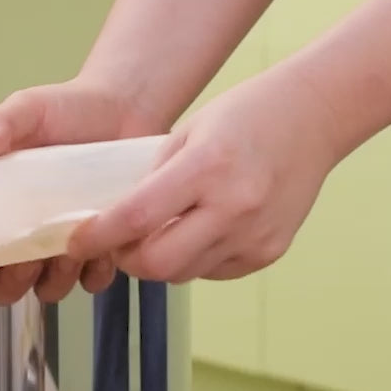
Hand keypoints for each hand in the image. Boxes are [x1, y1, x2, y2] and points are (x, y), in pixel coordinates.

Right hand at [0, 79, 157, 305]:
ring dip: (52, 279)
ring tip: (64, 248)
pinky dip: (94, 271)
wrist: (123, 107)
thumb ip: (0, 123)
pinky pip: (93, 279)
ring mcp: (63, 244)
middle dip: (8, 283)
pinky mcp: (102, 247)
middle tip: (20, 260)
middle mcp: (25, 233)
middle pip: (3, 286)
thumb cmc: (68, 108)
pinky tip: (99, 246)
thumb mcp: (27, 109)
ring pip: (47, 289)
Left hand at [67, 65, 340, 282]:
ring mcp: (255, 235)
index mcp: (206, 168)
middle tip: (117, 242)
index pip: (137, 218)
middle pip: (158, 264)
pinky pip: (212, 271)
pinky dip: (193, 259)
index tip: (76, 242)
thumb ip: (150, 180)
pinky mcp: (269, 252)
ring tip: (158, 232)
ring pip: (183, 274)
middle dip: (127, 259)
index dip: (98, 237)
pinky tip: (197, 230)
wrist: (314, 117)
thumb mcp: (184, 134)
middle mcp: (234, 207)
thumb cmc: (242, 117)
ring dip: (159, 261)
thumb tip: (113, 223)